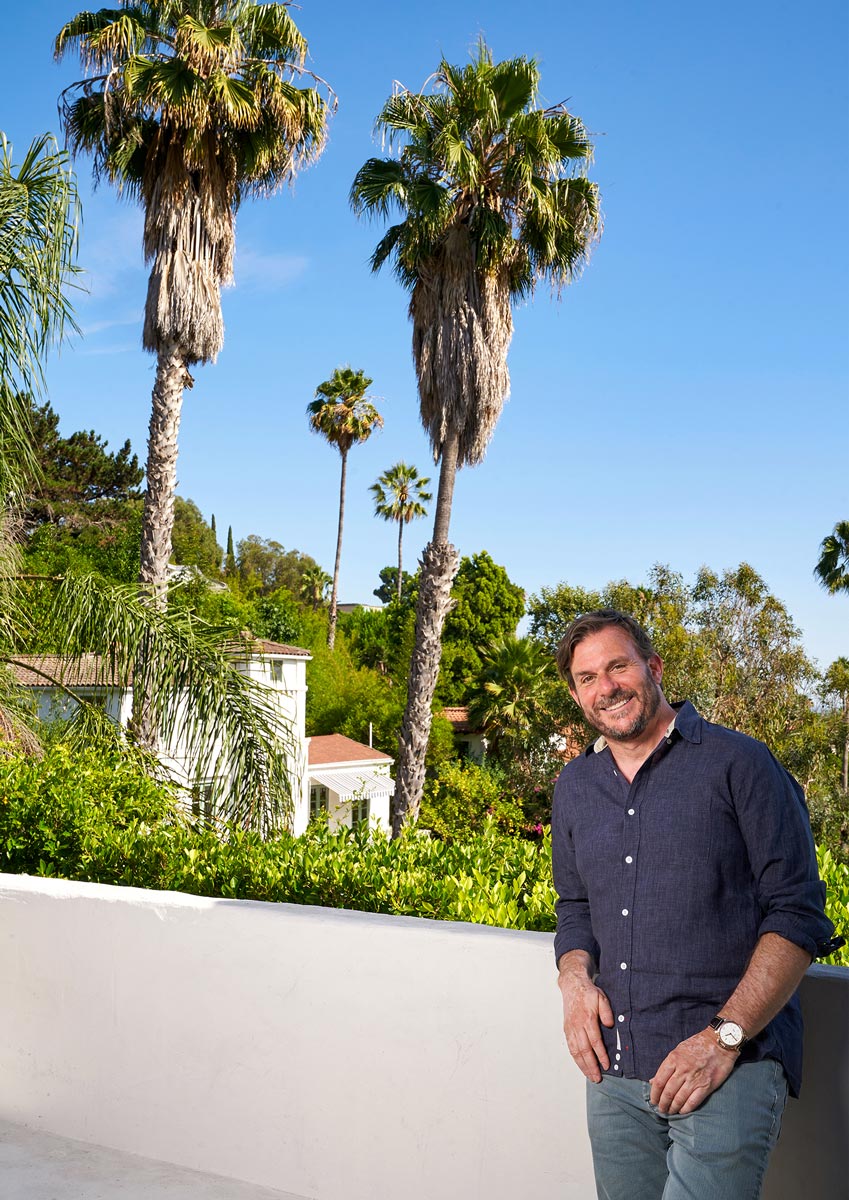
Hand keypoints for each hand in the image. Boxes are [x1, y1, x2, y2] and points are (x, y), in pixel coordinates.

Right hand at [558, 954, 614, 1082]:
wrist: (572, 986)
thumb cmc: (588, 993)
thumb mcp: (601, 997)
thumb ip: (606, 1011)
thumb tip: (610, 1025)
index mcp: (587, 1018)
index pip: (595, 1041)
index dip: (601, 1055)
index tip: (606, 1066)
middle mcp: (577, 1026)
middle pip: (584, 1050)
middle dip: (591, 1066)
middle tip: (597, 1078)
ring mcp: (570, 1029)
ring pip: (576, 1051)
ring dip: (582, 1065)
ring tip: (590, 1076)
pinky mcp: (567, 1030)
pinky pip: (571, 1047)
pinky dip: (576, 1058)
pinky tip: (581, 1065)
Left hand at [650, 1030, 737, 1114]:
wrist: (719, 1042)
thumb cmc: (697, 1044)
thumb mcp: (678, 1050)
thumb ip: (667, 1066)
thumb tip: (653, 1080)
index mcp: (673, 1059)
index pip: (659, 1081)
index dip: (654, 1094)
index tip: (653, 1100)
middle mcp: (682, 1070)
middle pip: (668, 1092)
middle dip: (663, 1104)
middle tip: (661, 1110)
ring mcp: (694, 1079)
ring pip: (679, 1098)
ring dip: (673, 1108)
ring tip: (670, 1112)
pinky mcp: (706, 1085)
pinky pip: (693, 1101)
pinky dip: (686, 1108)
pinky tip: (682, 1111)